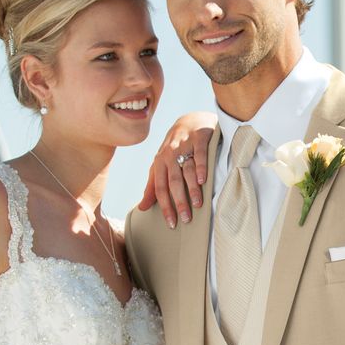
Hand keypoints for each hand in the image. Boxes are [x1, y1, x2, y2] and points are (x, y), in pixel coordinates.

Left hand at [138, 111, 216, 225]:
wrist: (191, 120)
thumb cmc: (175, 148)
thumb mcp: (161, 165)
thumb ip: (152, 186)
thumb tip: (142, 207)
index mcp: (159, 162)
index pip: (160, 189)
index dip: (165, 207)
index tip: (171, 224)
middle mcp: (170, 154)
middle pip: (173, 182)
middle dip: (179, 202)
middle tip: (186, 219)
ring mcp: (184, 145)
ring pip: (186, 170)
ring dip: (192, 188)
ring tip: (197, 205)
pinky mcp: (199, 138)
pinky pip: (200, 154)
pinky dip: (201, 167)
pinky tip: (203, 180)